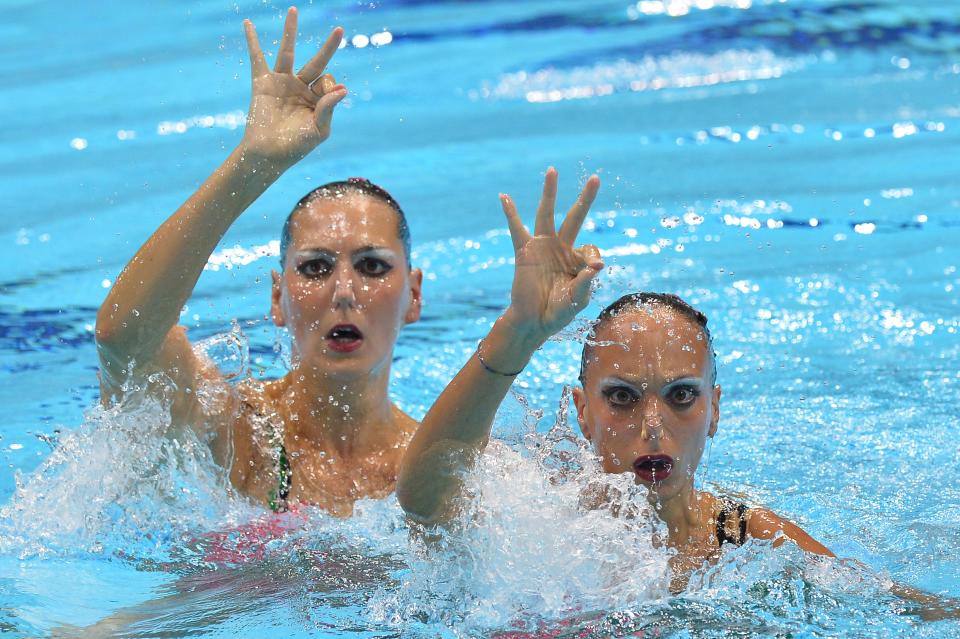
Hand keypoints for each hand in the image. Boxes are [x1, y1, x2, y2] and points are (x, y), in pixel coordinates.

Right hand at [239, 7, 346, 165]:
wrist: (267, 155)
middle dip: (329, 47)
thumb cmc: (295, 147)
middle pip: (317, 62)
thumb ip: (329, 109)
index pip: (328, 82)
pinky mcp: (262, 83)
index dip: (329, 87)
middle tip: (340, 30)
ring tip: (294, 10)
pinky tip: (248, 24)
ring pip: (287, 52)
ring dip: (291, 31)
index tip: (323, 98)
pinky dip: (252, 41)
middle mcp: (300, 88)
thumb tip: (343, 88)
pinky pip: (257, 58)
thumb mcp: (318, 130)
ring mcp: (281, 83)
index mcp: (317, 100)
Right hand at [500, 168, 602, 340]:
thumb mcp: (578, 299)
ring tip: (552, 170)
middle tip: (595, 178)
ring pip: (546, 213)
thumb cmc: (558, 312)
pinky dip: (510, 213)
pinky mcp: (524, 252)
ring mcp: (542, 247)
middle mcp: (561, 247)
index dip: (592, 261)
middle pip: (575, 217)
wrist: (533, 322)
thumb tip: (598, 265)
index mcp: (577, 260)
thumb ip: (587, 282)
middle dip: (586, 198)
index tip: (590, 273)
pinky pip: (516, 229)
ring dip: (550, 192)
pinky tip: (504, 198)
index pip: (591, 249)